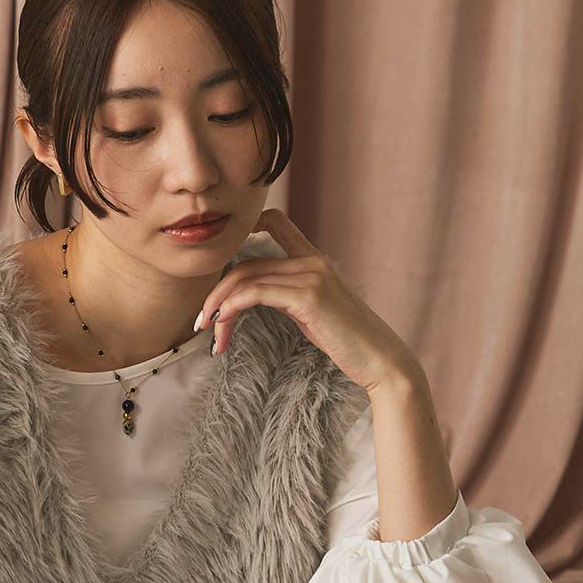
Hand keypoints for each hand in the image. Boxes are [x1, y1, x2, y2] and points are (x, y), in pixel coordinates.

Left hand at [195, 208, 421, 395]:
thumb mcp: (313, 312)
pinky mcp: (309, 296)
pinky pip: (255, 293)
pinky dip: (232, 308)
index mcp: (314, 259)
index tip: (220, 267)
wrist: (380, 360)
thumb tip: (257, 296)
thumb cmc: (347, 342)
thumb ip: (288, 296)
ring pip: (245, 278)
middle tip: (202, 321)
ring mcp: (311, 275)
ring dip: (218, 306)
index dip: (244, 231)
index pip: (275, 222)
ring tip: (208, 332)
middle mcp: (312, 260)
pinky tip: (223, 326)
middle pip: (246, 262)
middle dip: (217, 292)